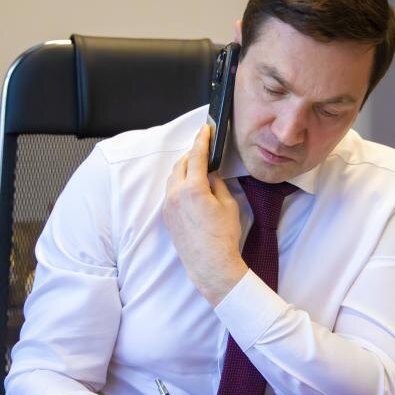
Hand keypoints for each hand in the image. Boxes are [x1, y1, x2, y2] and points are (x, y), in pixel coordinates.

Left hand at [163, 125, 247, 304]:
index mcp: (193, 188)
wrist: (210, 264)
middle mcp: (176, 195)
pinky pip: (170, 192)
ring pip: (173, 178)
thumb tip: (211, 175)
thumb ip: (217, 184)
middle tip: (203, 149)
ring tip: (197, 168)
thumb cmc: (223, 236)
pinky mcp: (167, 216)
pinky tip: (190, 187)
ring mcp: (168, 206)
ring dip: (184, 169)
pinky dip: (179, 183)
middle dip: (192, 154)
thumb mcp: (228, 205)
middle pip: (181, 164)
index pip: (196, 156)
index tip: (206, 129)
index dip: (202, 140)